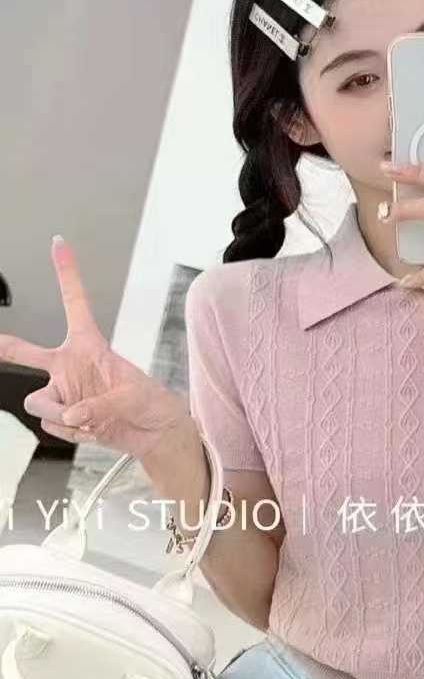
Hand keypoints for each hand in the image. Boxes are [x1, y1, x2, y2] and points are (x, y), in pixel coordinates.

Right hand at [0, 235, 190, 459]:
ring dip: (61, 415)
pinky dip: (72, 433)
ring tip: (89, 420)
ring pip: (37, 402)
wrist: (154, 435)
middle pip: (25, 351)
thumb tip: (72, 415)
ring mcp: (63, 392)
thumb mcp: (132, 397)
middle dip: (4, 346)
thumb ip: (98, 405)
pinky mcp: (61, 416)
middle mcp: (69, 366)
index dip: (66, 272)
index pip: (75, 303)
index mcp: (90, 346)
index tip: (59, 243)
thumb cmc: (150, 404)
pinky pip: (52, 426)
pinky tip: (93, 430)